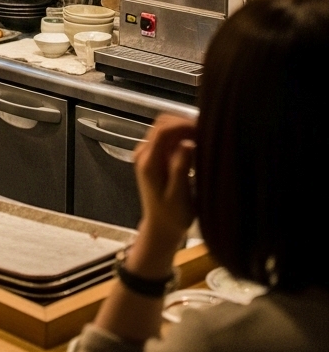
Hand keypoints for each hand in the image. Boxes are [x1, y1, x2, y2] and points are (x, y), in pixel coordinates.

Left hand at [130, 115, 196, 274]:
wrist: (160, 228)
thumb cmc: (172, 216)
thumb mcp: (179, 196)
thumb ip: (180, 169)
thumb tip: (187, 144)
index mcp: (149, 162)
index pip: (163, 131)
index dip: (183, 125)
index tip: (204, 130)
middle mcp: (144, 153)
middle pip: (162, 124)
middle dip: (184, 124)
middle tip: (206, 134)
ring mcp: (147, 153)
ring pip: (165, 128)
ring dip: (183, 129)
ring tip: (204, 139)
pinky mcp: (154, 156)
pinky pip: (167, 137)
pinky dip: (182, 136)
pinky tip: (197, 145)